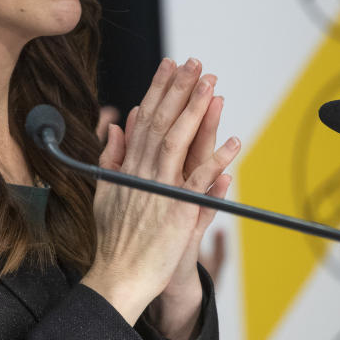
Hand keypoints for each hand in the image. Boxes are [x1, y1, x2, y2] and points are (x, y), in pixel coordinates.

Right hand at [80, 58, 239, 333]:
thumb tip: (116, 126)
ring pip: (178, 140)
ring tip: (210, 85)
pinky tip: (233, 142)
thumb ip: (112, 156)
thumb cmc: (114, 240)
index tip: (170, 66)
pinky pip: (200, 180)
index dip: (158, 90)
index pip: (145, 119)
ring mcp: (160, 189)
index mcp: (128, 166)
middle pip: (162, 122)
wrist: (119, 277)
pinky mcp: (177, 210)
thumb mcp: (105, 191)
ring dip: (195, 110)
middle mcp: (142, 172)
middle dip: (178, 89)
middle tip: (194, 63)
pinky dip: (217, 160)